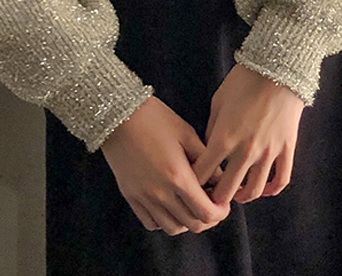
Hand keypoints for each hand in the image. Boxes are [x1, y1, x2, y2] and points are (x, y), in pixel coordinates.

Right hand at [99, 95, 231, 234]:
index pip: (207, 213)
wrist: (117, 114)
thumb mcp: (186, 133)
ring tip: (190, 205)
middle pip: (192, 224)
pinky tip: (169, 206)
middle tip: (211, 204)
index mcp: (178, 176)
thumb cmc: (154, 118)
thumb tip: (220, 179)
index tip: (223, 203)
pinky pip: (150, 223)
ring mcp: (143, 197)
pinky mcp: (130, 196)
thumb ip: (206, 160)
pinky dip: (164, 221)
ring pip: (172, 228)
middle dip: (208, 218)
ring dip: (187, 221)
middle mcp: (161, 193)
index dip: (220, 212)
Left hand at [192, 64, 304, 204]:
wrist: (276, 68)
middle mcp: (245, 150)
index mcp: (224, 137)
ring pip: (254, 191)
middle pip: (227, 189)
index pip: (203, 172)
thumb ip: (212, 129)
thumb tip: (209, 150)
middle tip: (211, 198)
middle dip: (215, 197)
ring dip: (242, 198)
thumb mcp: (218, 102)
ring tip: (235, 196)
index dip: (194, 182)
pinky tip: (263, 190)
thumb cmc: (243, 81)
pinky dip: (271, 191)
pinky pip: (281, 180)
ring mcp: (268, 152)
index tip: (190, 185)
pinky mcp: (286, 149)